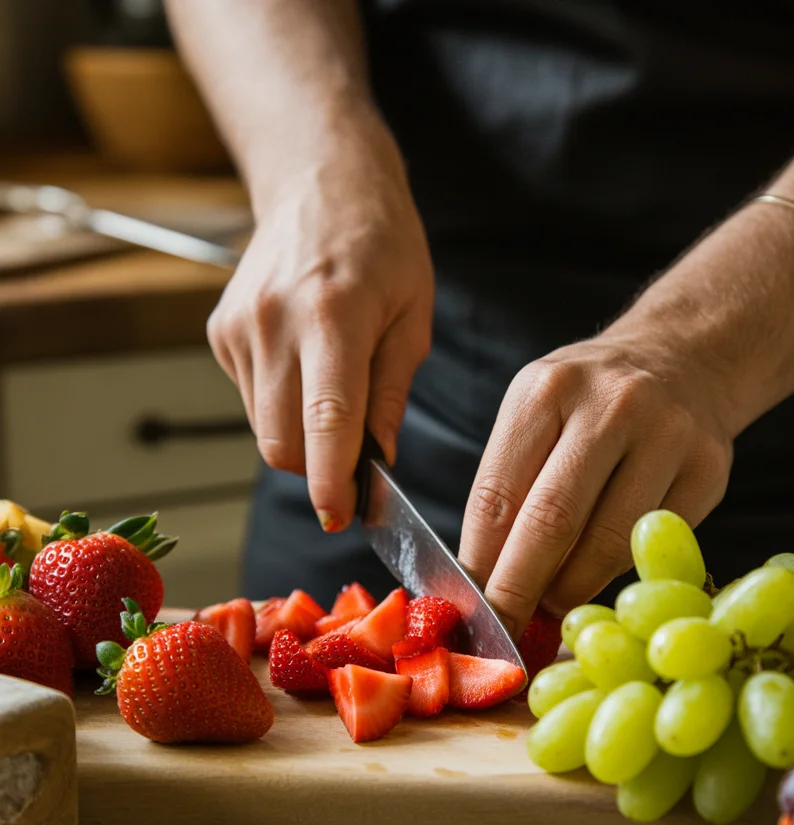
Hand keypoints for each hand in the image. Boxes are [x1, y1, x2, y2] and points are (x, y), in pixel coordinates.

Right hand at [208, 106, 433, 531]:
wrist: (319, 180)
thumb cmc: (381, 242)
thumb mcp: (413, 315)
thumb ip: (391, 393)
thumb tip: (378, 462)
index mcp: (334, 315)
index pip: (325, 420)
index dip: (331, 480)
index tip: (339, 517)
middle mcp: (275, 321)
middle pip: (281, 442)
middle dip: (317, 470)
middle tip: (353, 467)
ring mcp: (240, 327)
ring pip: (262, 428)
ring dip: (300, 438)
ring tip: (333, 393)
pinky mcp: (220, 333)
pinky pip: (251, 400)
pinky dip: (280, 406)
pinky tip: (305, 367)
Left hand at [458, 329, 735, 637]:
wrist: (685, 358)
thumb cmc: (590, 403)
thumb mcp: (536, 415)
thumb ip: (508, 487)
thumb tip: (480, 581)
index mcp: (545, 391)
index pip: (497, 496)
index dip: (480, 565)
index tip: (471, 609)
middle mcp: (609, 406)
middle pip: (551, 523)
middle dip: (520, 591)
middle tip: (506, 632)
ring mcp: (667, 435)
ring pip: (608, 543)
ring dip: (571, 591)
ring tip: (551, 610)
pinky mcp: (709, 470)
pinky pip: (650, 544)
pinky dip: (618, 573)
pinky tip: (599, 579)